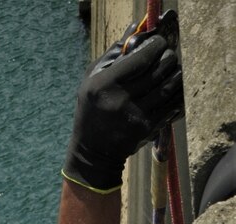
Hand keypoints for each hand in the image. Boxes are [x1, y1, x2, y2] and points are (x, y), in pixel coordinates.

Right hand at [63, 27, 183, 192]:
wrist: (92, 152)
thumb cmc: (92, 110)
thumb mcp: (92, 80)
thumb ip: (114, 54)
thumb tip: (136, 28)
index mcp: (104, 84)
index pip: (142, 56)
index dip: (156, 45)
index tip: (158, 44)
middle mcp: (121, 99)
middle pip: (160, 68)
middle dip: (169, 57)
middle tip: (167, 57)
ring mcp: (136, 115)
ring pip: (170, 85)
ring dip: (175, 74)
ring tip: (171, 71)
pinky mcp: (147, 128)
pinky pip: (172, 104)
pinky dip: (176, 94)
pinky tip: (172, 90)